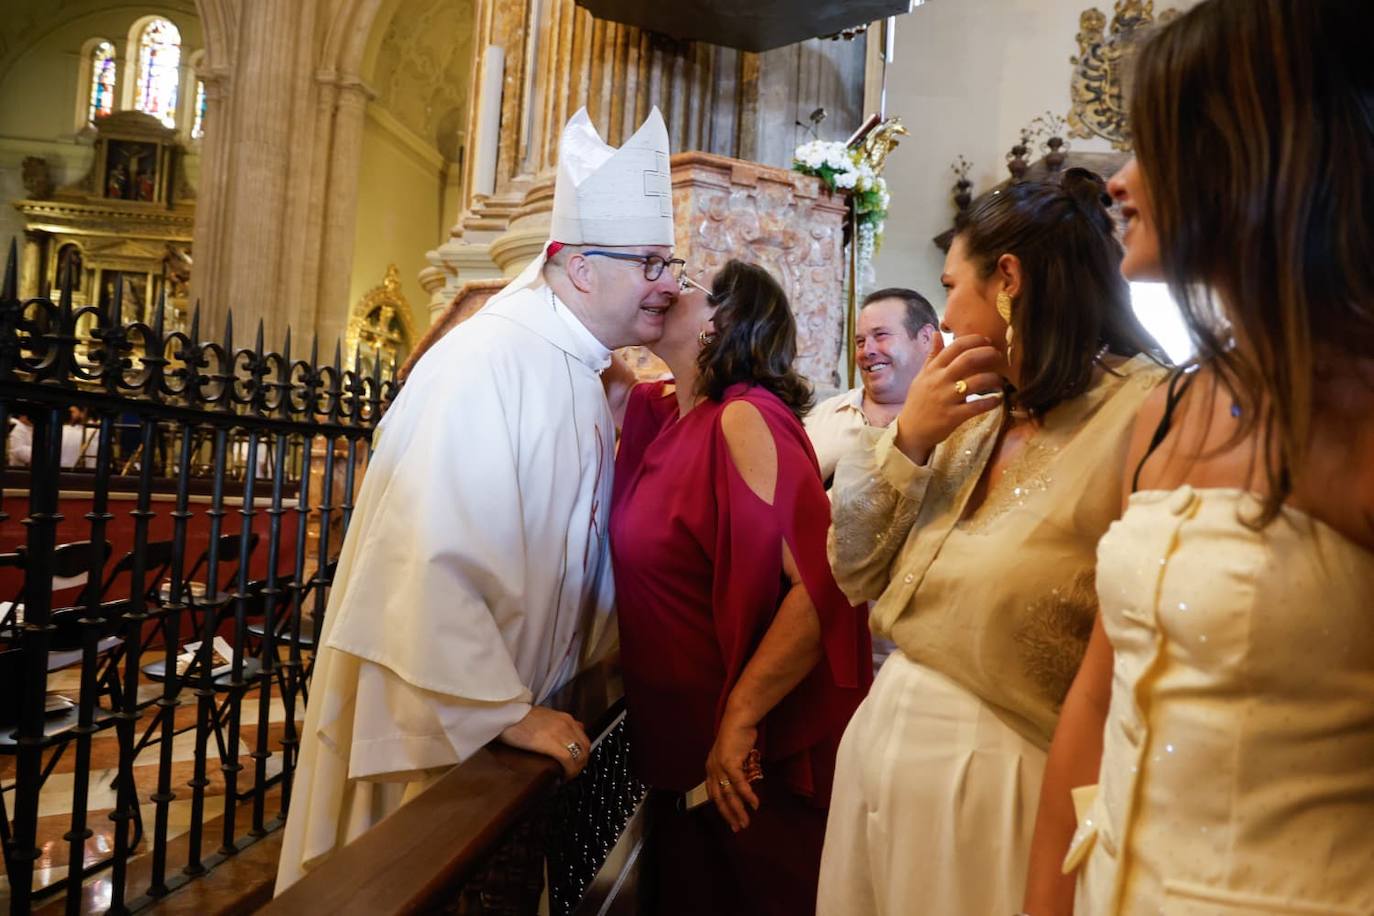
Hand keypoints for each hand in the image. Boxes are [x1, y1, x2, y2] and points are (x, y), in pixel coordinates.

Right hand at [497, 706, 591, 778]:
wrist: (505, 712)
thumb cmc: (518, 716)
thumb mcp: (544, 716)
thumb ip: (559, 724)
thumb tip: (574, 729)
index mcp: (565, 718)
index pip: (584, 739)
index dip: (583, 754)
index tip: (577, 763)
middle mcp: (566, 724)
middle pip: (585, 748)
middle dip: (582, 763)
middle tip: (573, 773)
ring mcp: (560, 732)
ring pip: (580, 755)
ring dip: (576, 769)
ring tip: (567, 776)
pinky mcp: (551, 742)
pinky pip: (568, 761)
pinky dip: (569, 771)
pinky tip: (562, 777)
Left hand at [704, 715, 759, 831]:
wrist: (738, 718)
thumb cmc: (737, 735)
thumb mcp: (732, 756)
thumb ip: (735, 771)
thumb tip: (743, 786)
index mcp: (711, 768)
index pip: (714, 794)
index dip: (722, 809)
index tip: (731, 821)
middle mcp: (712, 769)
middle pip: (720, 798)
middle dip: (729, 815)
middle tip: (738, 828)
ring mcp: (719, 766)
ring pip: (729, 794)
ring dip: (738, 810)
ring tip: (746, 821)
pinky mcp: (729, 762)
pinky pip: (739, 783)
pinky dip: (747, 795)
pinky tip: (754, 804)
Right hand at [894, 334, 1009, 464]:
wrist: (910, 431)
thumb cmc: (918, 402)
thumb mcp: (922, 376)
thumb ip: (932, 355)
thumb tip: (936, 333)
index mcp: (933, 370)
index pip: (955, 346)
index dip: (974, 340)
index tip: (987, 341)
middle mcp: (940, 381)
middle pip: (968, 360)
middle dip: (987, 354)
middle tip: (998, 356)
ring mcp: (946, 399)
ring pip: (976, 382)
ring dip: (993, 379)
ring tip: (1000, 380)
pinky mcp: (953, 416)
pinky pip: (977, 406)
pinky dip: (991, 401)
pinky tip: (998, 399)